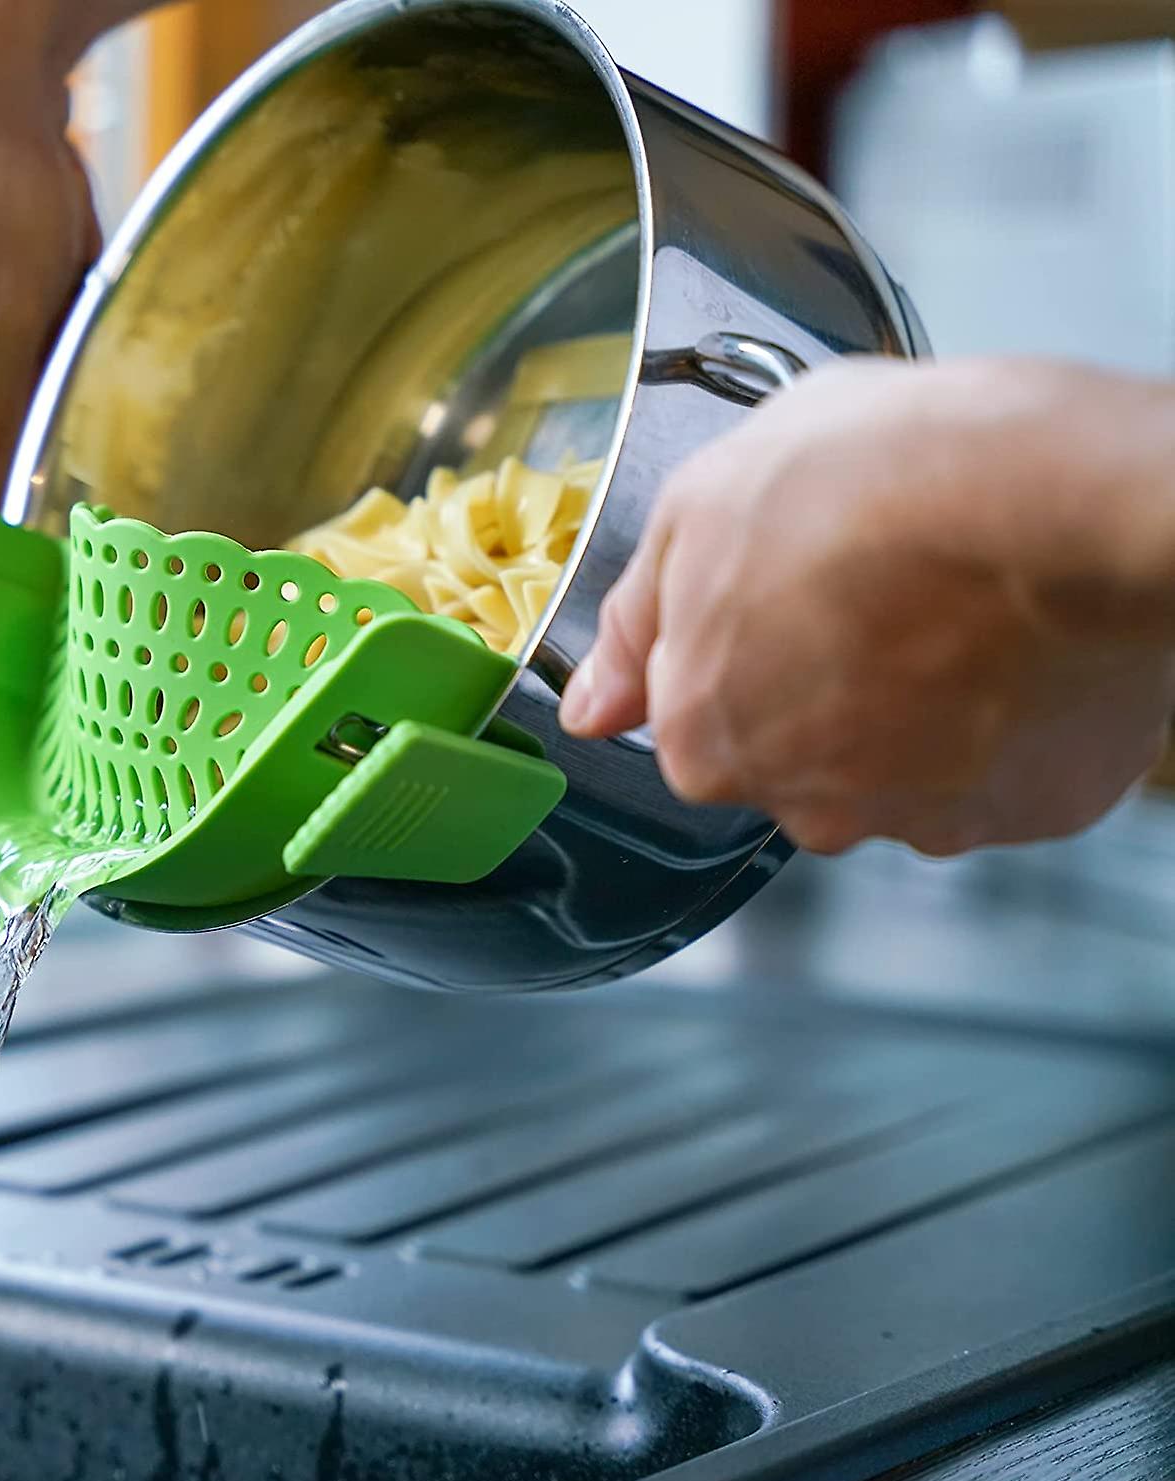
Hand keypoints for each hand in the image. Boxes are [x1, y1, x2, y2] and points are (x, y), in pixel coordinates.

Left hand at [560, 357, 1174, 855]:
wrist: (1069, 501)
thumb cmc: (887, 482)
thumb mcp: (704, 505)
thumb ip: (638, 623)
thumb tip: (590, 707)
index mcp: (708, 739)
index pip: (697, 713)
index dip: (742, 634)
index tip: (789, 582)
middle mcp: (807, 806)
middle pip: (795, 751)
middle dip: (823, 679)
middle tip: (878, 584)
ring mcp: (923, 817)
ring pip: (895, 769)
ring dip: (913, 706)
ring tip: (957, 607)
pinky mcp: (1028, 813)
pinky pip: (993, 774)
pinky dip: (999, 723)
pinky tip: (1014, 646)